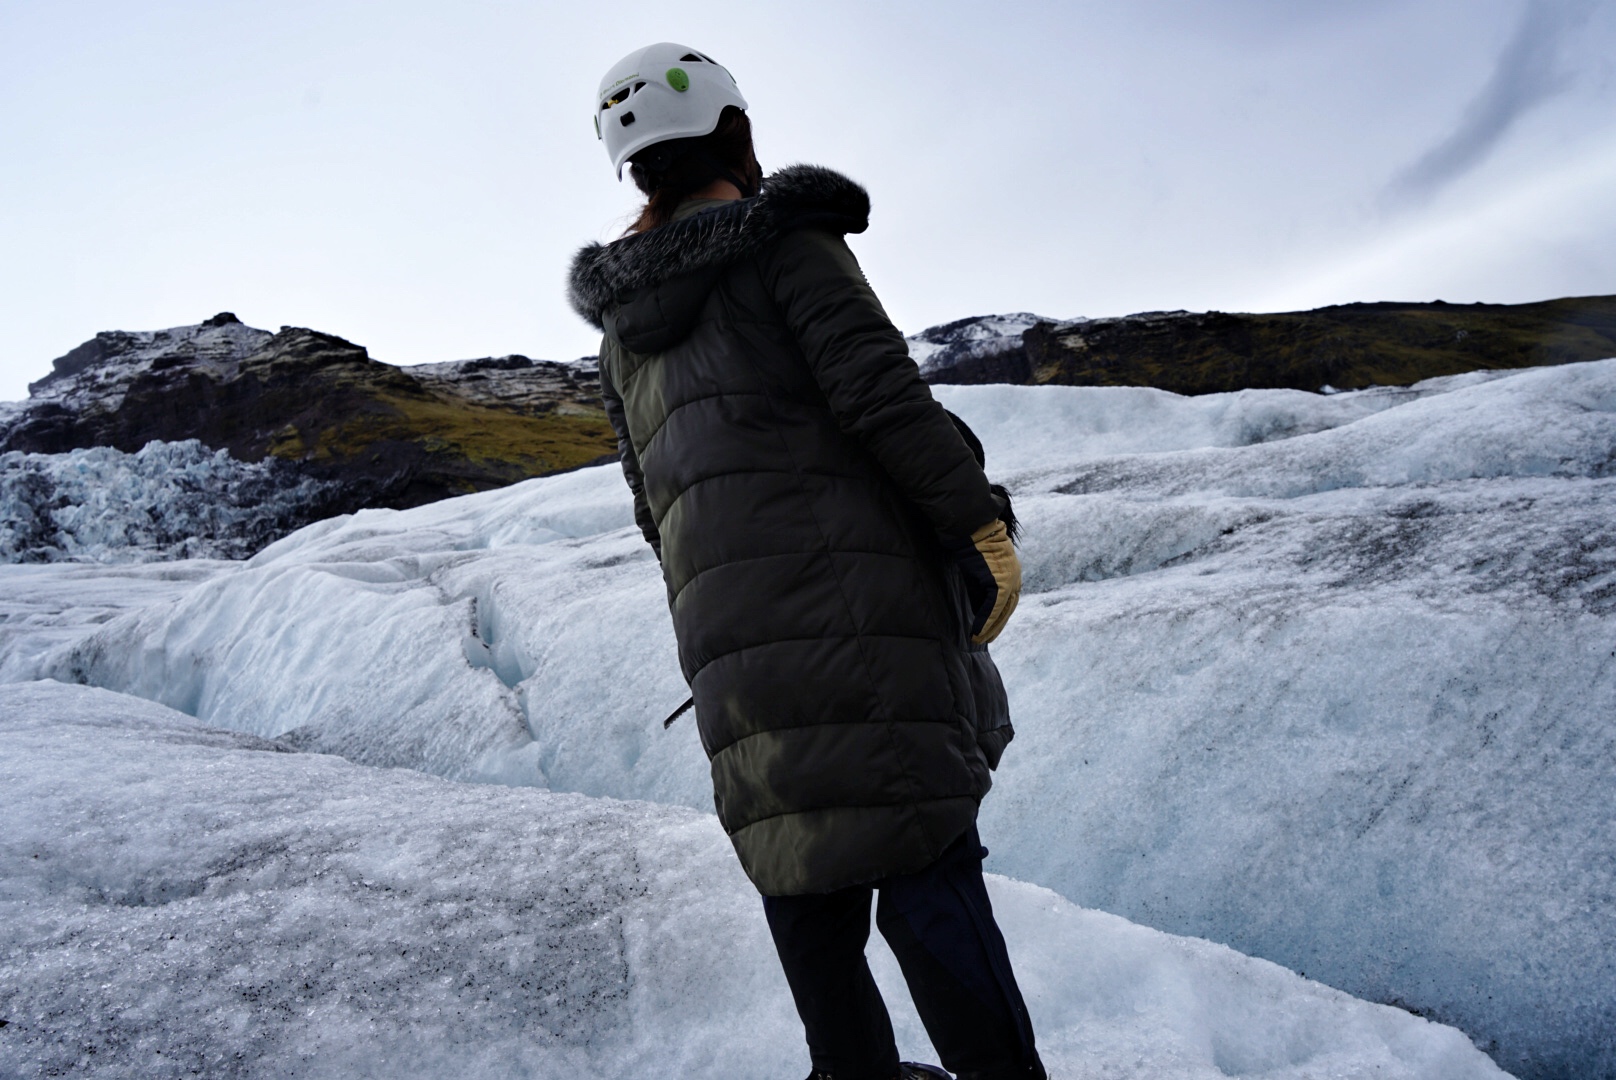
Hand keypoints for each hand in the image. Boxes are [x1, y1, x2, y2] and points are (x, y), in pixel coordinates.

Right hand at [958, 519, 1020, 643]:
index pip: (1007, 599)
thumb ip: (979, 583)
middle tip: (985, 638)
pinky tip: (977, 632)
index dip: (998, 615)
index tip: (989, 627)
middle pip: (1008, 608)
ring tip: (979, 639)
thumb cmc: (970, 541)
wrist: (971, 526)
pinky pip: (994, 607)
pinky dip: (985, 621)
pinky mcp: (1000, 582)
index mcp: (1011, 571)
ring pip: (1002, 611)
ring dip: (990, 627)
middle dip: (996, 625)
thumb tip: (974, 602)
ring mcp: (1009, 579)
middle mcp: (1014, 576)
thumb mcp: (977, 565)